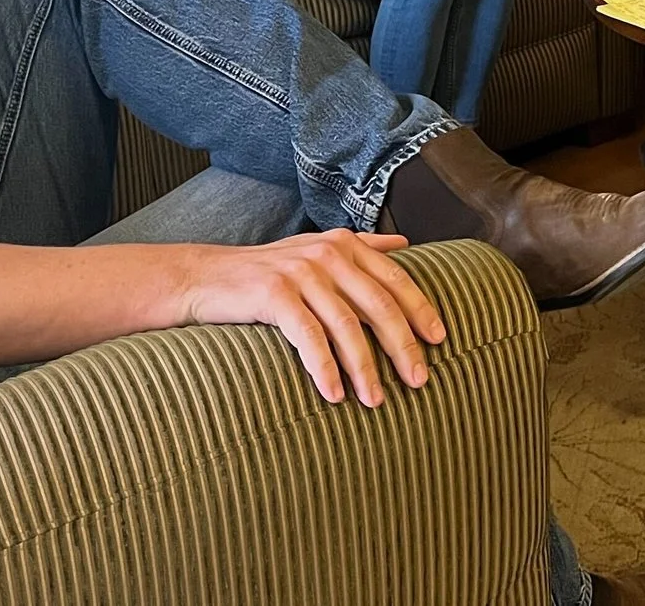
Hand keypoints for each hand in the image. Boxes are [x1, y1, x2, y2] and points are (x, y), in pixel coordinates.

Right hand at [174, 228, 444, 405]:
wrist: (205, 278)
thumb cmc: (267, 271)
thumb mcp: (317, 251)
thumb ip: (362, 248)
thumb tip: (406, 244)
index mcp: (346, 244)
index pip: (396, 280)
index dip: (420, 311)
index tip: (440, 341)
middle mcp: (328, 253)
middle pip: (379, 305)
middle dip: (402, 346)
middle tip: (419, 381)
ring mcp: (301, 272)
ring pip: (347, 326)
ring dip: (365, 368)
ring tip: (376, 400)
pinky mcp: (274, 294)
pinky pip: (308, 337)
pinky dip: (325, 368)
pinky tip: (335, 394)